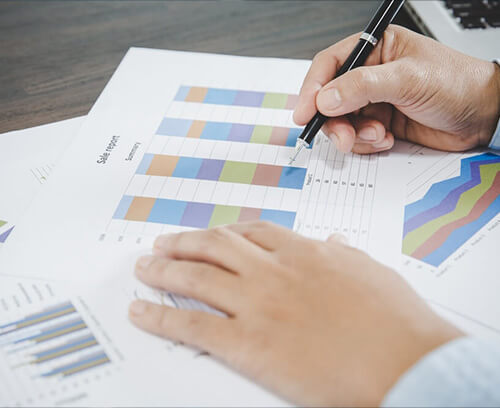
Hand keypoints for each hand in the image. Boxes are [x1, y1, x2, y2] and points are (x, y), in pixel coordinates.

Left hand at [128, 222, 461, 405]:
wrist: (405, 362)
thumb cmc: (396, 321)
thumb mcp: (371, 272)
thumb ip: (345, 253)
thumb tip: (335, 241)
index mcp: (304, 253)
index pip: (253, 232)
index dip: (225, 231)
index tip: (211, 234)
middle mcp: (274, 272)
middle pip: (215, 247)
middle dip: (184, 243)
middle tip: (162, 244)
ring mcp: (258, 305)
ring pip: (196, 278)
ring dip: (164, 270)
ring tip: (144, 267)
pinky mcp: (248, 345)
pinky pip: (193, 327)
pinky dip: (160, 318)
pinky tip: (140, 312)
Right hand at [294, 25, 499, 153]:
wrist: (484, 117)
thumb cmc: (457, 84)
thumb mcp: (407, 79)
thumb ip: (362, 87)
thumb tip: (325, 99)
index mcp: (375, 50)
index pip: (331, 65)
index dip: (313, 89)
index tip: (305, 113)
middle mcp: (371, 75)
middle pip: (330, 99)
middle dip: (334, 121)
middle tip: (343, 137)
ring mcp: (375, 102)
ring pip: (342, 122)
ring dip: (354, 135)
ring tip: (377, 135)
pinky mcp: (381, 124)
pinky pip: (358, 138)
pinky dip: (367, 144)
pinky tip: (386, 139)